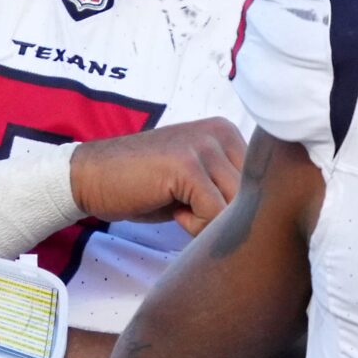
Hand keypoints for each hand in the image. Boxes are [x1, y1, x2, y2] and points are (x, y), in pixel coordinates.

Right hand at [70, 118, 245, 235]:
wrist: (92, 177)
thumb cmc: (144, 185)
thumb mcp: (196, 180)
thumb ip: (228, 187)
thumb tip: (265, 219)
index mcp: (227, 132)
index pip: (259, 184)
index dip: (232, 207)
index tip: (201, 203)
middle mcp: (221, 132)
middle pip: (251, 196)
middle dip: (223, 216)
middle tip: (188, 209)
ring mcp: (204, 145)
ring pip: (235, 206)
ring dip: (208, 221)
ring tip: (179, 207)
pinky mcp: (187, 165)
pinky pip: (214, 213)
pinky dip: (194, 225)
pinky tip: (172, 210)